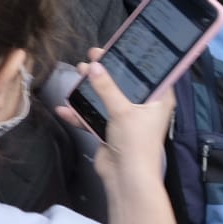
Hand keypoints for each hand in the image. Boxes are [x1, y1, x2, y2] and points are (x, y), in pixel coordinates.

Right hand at [56, 49, 176, 223]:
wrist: (125, 178)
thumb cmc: (135, 142)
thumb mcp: (121, 110)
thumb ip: (106, 86)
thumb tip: (92, 65)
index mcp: (158, 100)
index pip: (150, 73)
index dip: (136, 59)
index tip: (120, 45)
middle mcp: (144, 107)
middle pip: (124, 83)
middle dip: (107, 71)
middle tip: (93, 56)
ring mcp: (125, 119)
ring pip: (106, 98)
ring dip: (91, 89)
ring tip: (77, 74)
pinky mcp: (110, 131)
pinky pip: (93, 117)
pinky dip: (79, 114)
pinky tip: (64, 108)